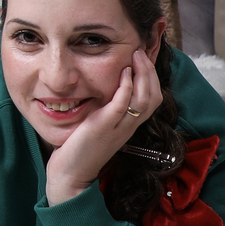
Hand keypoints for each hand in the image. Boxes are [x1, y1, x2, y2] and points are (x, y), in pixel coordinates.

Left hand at [45, 49, 161, 205]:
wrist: (70, 174)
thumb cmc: (80, 149)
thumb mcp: (98, 126)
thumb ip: (105, 111)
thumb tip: (104, 91)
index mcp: (128, 126)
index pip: (153, 99)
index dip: (153, 77)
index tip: (145, 58)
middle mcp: (128, 127)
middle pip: (154, 96)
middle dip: (151, 71)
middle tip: (142, 51)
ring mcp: (118, 128)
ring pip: (145, 99)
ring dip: (143, 74)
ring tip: (136, 55)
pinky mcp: (103, 127)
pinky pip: (122, 104)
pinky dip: (127, 86)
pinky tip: (124, 72)